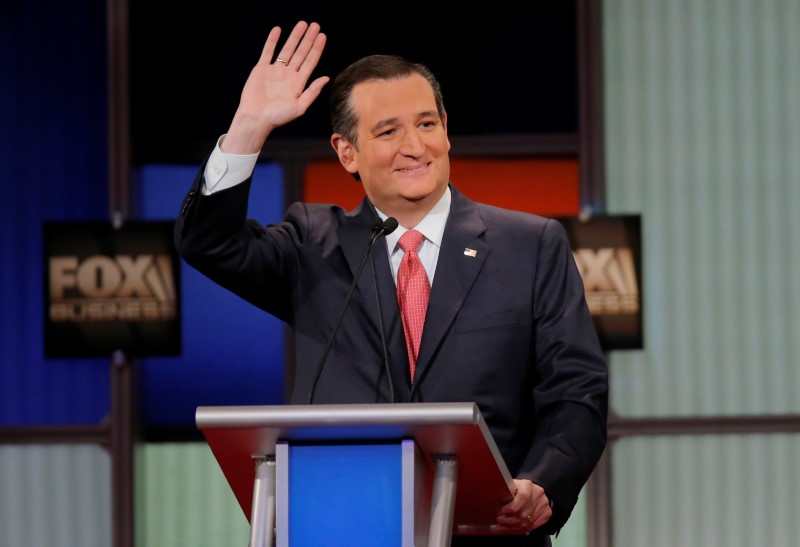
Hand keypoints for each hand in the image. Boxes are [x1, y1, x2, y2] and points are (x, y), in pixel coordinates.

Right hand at [223, 21, 328, 153]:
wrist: (256, 118)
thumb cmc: (277, 117)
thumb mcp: (299, 107)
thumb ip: (312, 92)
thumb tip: (326, 78)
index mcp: (298, 83)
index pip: (310, 62)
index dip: (317, 49)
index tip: (322, 36)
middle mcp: (288, 75)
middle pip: (301, 53)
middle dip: (308, 39)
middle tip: (315, 25)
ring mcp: (275, 71)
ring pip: (287, 50)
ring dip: (294, 37)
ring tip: (302, 24)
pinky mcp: (261, 69)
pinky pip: (268, 52)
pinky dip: (272, 41)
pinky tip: (278, 30)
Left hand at [495, 479, 551, 533]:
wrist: (535, 490)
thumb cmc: (519, 488)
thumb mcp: (512, 485)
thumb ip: (506, 492)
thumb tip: (494, 501)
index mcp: (528, 485)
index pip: (522, 497)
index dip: (511, 507)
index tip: (501, 511)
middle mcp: (538, 494)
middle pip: (524, 513)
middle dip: (509, 520)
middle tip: (499, 521)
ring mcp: (544, 505)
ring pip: (527, 522)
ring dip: (513, 527)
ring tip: (502, 527)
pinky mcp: (547, 514)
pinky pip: (533, 526)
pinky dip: (520, 530)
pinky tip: (512, 529)